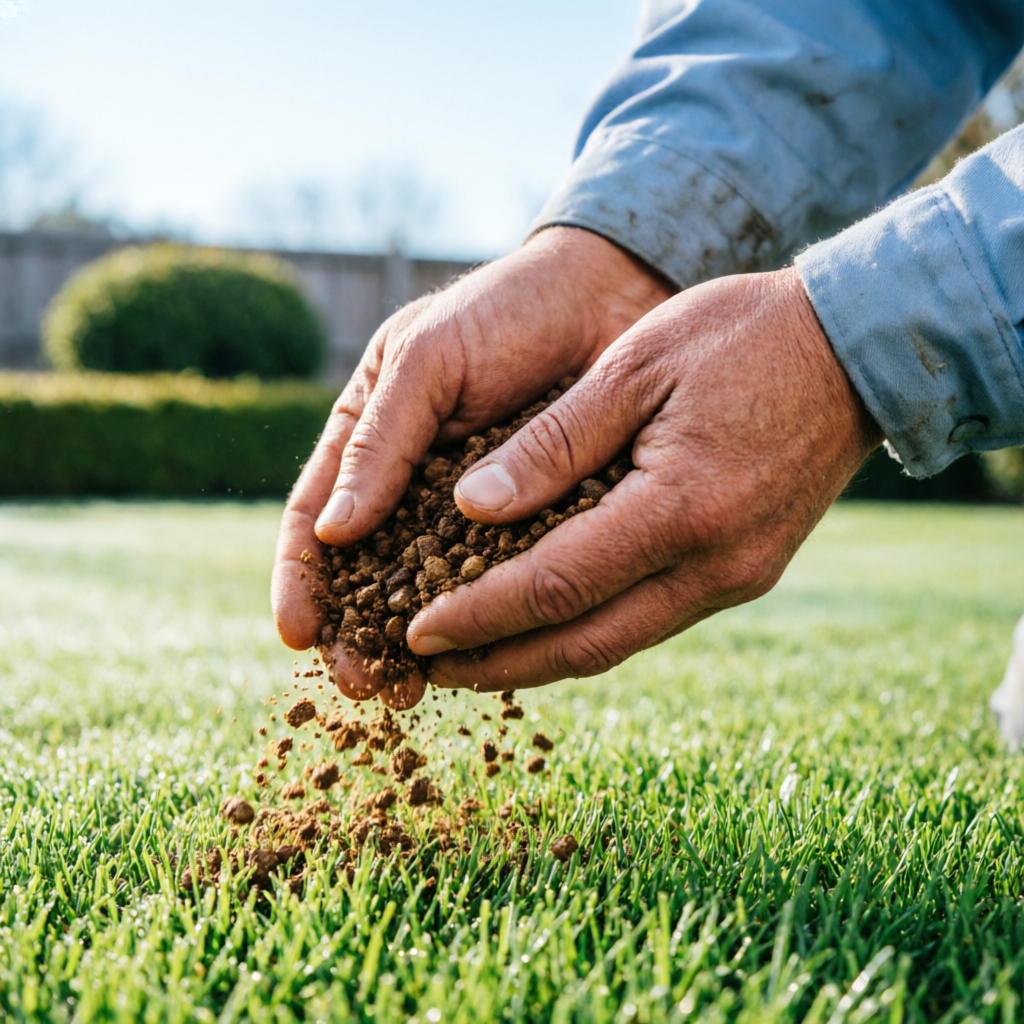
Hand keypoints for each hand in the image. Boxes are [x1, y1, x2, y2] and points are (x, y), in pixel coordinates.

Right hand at [270, 227, 672, 706]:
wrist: (605, 298)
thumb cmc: (504, 313)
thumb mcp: (427, 361)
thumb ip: (381, 441)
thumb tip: (333, 532)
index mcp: (367, 443)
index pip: (313, 521)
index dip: (301, 580)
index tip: (297, 634)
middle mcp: (410, 489)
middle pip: (365, 577)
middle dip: (356, 633)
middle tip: (363, 683)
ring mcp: (468, 515)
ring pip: (428, 594)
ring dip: (414, 644)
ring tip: (413, 688)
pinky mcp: (528, 529)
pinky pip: (499, 584)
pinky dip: (485, 622)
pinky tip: (483, 655)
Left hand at [407, 267, 882, 691]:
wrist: (854, 351)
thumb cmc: (740, 337)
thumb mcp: (634, 366)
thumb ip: (552, 443)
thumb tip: (471, 505)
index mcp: (680, 509)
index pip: (554, 587)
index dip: (479, 615)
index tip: (416, 631)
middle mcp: (713, 565)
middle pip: (583, 643)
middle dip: (498, 662)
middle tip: (429, 667)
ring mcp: (736, 579)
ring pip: (616, 644)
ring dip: (539, 658)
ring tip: (472, 657)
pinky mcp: (744, 574)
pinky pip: (649, 621)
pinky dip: (587, 632)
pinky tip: (545, 623)